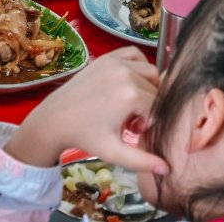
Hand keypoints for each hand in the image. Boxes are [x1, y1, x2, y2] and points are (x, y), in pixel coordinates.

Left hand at [3, 47, 169, 173]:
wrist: (55, 119)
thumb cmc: (85, 136)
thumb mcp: (114, 152)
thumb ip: (142, 161)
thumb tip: (167, 169)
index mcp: (130, 94)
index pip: (158, 106)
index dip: (150, 121)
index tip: (134, 130)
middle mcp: (125, 73)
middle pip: (156, 89)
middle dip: (149, 105)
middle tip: (130, 119)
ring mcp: (115, 62)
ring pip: (150, 70)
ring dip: (147, 86)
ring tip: (129, 102)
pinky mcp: (106, 57)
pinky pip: (134, 54)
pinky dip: (138, 64)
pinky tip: (129, 82)